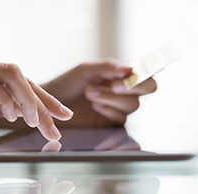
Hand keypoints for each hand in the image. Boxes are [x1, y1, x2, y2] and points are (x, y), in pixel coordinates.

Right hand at [0, 49, 72, 139]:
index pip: (22, 80)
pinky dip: (5, 101)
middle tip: (57, 124)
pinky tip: (11, 115)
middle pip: (22, 77)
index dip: (44, 97)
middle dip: (44, 102)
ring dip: (29, 100)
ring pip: (11, 75)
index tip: (62, 113)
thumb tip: (22, 111)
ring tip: (36, 122)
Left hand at [41, 59, 156, 126]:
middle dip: (132, 87)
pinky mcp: (110, 123)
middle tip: (113, 85)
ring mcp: (118, 107)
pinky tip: (94, 106)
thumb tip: (130, 69)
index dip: (143, 75)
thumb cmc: (68, 83)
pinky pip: (121, 119)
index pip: (145, 73)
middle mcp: (123, 90)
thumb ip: (107, 67)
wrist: (51, 104)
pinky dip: (109, 111)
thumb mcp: (85, 70)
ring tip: (90, 92)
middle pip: (146, 90)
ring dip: (113, 98)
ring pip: (133, 105)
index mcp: (120, 74)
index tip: (128, 75)